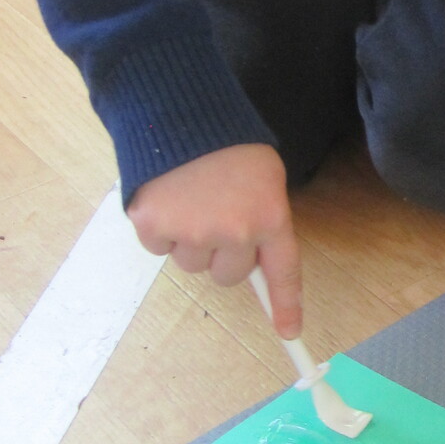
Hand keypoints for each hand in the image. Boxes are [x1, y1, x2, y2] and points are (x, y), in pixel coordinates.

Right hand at [127, 144, 301, 337]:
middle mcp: (235, 231)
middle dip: (221, 253)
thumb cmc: (226, 142)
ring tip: (190, 196)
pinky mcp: (155, 226)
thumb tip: (253, 262)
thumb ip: (262, 218)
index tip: (289, 333)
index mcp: (270, 215)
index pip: (283, 271)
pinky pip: (159, 248)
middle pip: (228, 275)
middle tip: (215, 212)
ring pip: (191, 263)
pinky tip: (166, 195)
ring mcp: (194, 231)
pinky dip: (159, 227)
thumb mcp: (263, 177)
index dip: (286, 305)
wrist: (179, 110)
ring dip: (189, 239)